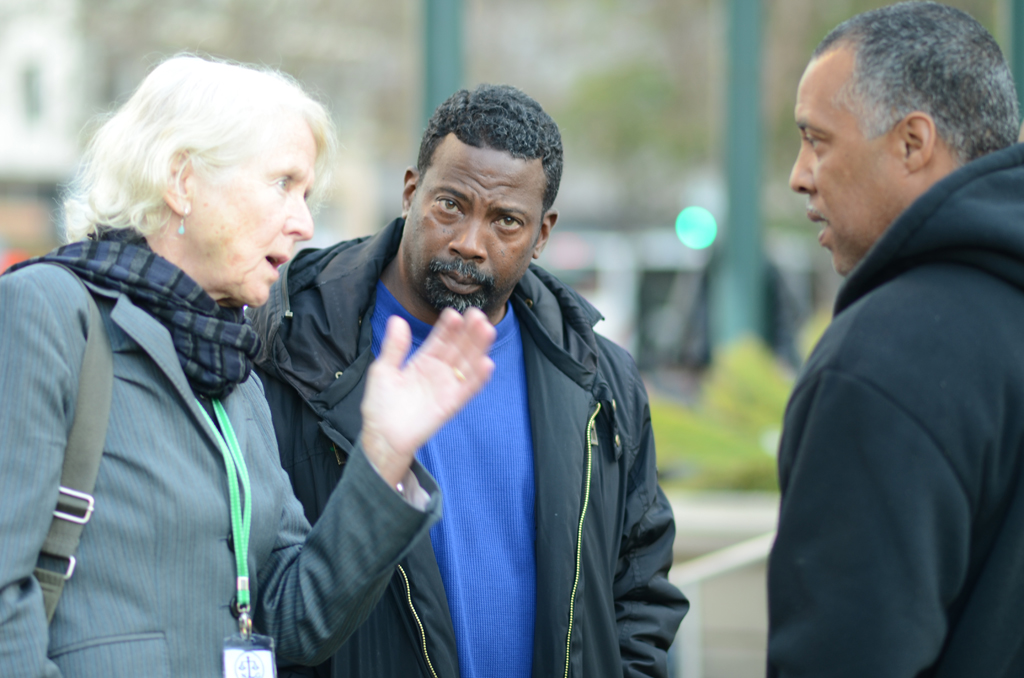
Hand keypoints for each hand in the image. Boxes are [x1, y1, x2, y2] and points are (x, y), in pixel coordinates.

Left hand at [360, 307, 495, 486]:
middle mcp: (438, 372)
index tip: (455, 313)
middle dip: (468, 332)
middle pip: (458, 348)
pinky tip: (486, 363)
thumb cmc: (380, 406)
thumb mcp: (383, 370)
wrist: (382, 437)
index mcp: (423, 361)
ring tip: (486, 330)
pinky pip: (468, 389)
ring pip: (467, 364)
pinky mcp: (451, 404)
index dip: (448, 327)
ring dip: (478, 348)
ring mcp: (446, 387)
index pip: (440, 339)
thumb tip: (397, 320)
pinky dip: (478, 377)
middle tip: (477, 315)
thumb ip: (394, 347)